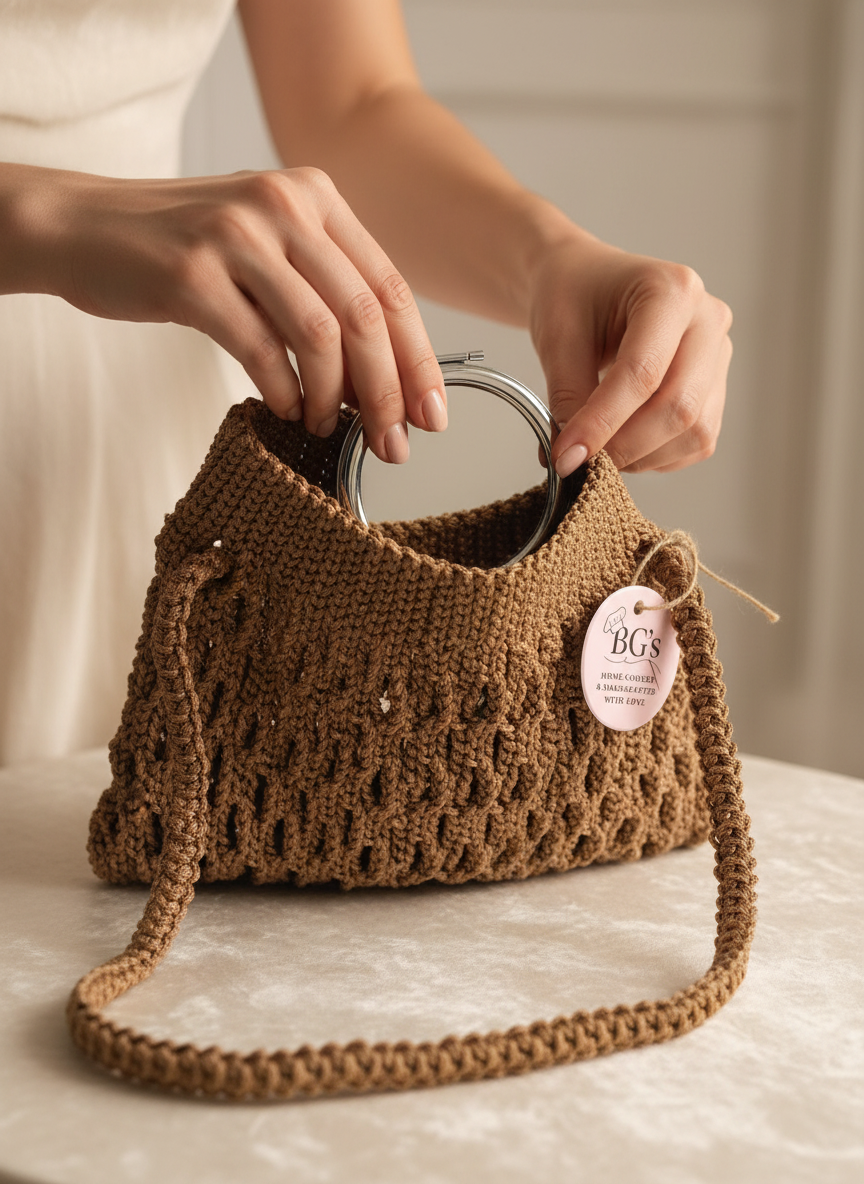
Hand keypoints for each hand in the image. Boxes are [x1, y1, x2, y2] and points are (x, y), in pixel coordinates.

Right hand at [30, 165, 447, 462]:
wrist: (86, 227)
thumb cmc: (187, 250)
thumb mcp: (268, 248)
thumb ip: (324, 293)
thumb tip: (380, 383)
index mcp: (315, 197)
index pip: (390, 287)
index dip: (418, 360)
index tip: (432, 416)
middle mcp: (282, 206)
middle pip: (365, 315)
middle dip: (388, 392)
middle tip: (393, 445)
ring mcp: (236, 236)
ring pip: (320, 335)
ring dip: (334, 398)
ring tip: (327, 428)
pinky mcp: (191, 274)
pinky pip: (260, 349)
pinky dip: (283, 391)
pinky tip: (286, 410)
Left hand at [528, 230, 732, 474]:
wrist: (588, 284)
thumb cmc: (573, 298)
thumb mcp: (557, 339)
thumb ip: (568, 397)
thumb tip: (575, 459)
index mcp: (671, 290)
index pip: (642, 372)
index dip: (603, 422)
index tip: (567, 456)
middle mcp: (708, 319)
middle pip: (680, 406)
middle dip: (626, 446)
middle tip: (580, 461)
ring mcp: (718, 354)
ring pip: (695, 431)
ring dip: (643, 456)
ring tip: (599, 450)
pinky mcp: (716, 386)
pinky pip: (698, 441)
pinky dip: (658, 456)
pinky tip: (625, 443)